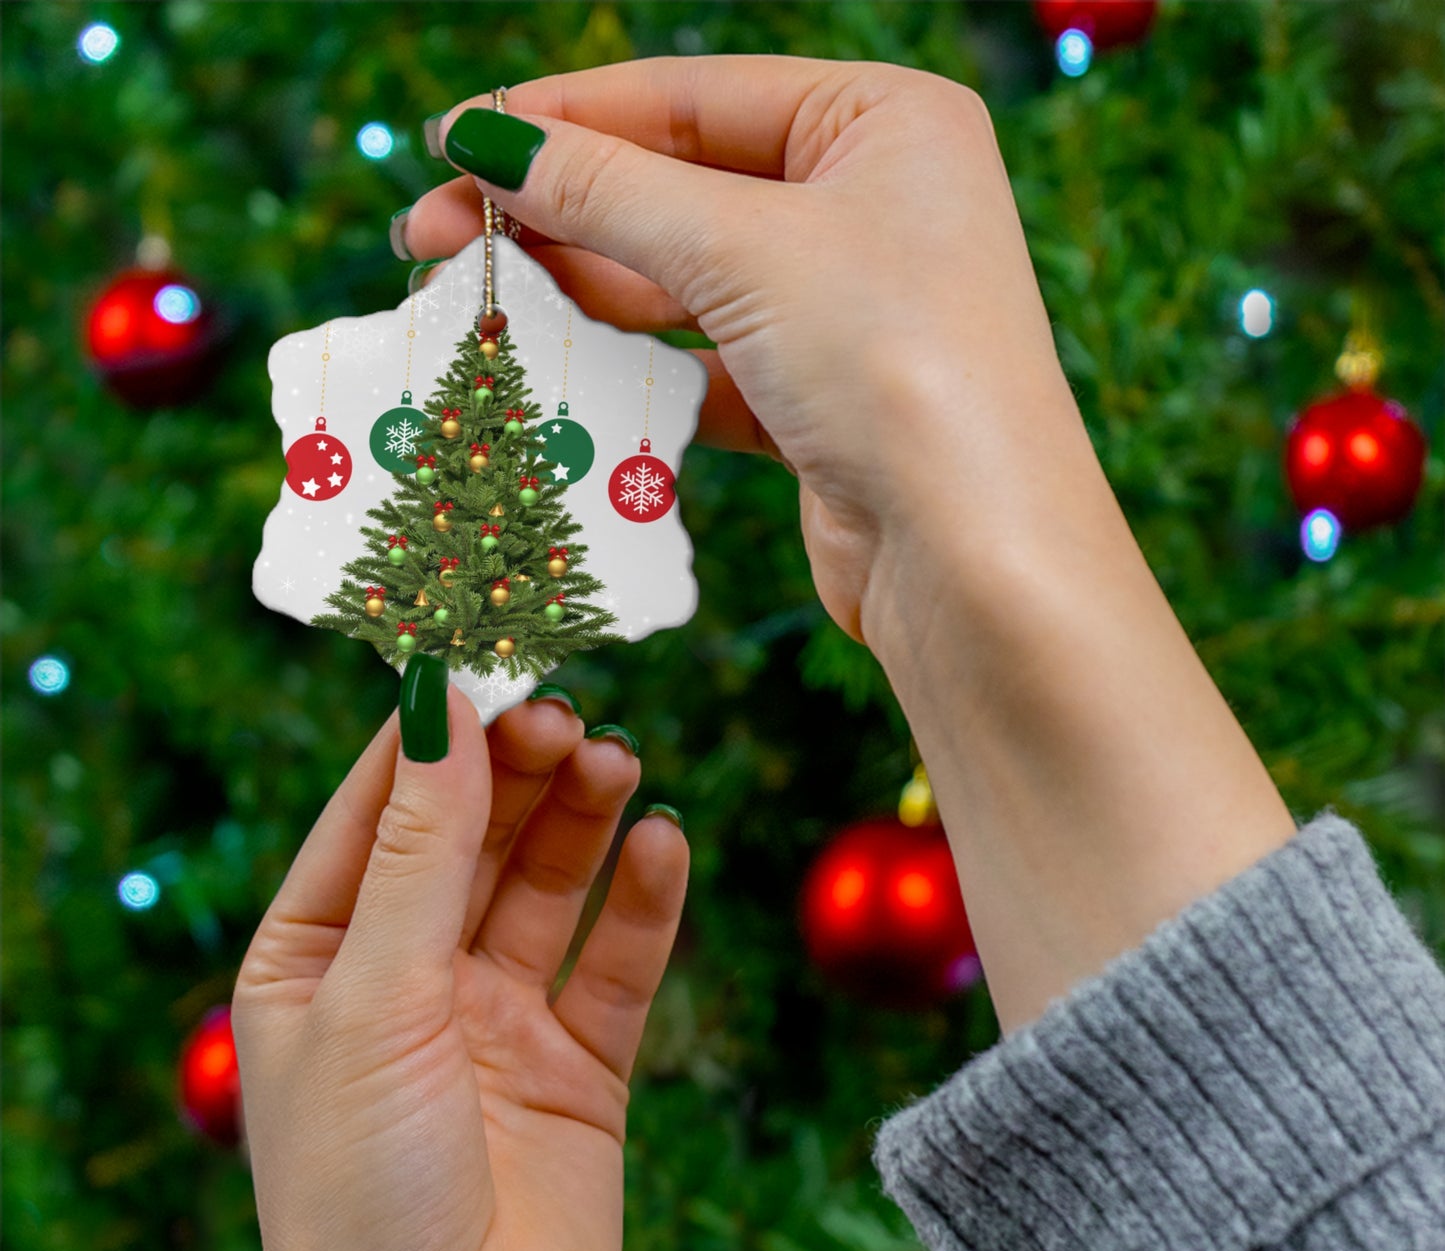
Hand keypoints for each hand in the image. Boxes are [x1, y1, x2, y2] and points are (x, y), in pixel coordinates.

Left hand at [232, 690, 686, 1250]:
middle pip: (474, 836)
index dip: (432, 732)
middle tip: (568, 708)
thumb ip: (420, 853)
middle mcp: (409, 979)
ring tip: (618, 760)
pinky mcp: (580, 1066)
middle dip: (519, 769)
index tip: (487, 649)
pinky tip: (665, 844)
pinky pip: (618, 962)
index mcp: (320, 958)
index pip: (378, 810)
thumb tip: (442, 707)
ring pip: (550, 885)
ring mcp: (498, 1021)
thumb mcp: (376, 1001)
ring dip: (584, 819)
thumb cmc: (362, 1198)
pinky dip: (644, 901)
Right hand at [405, 58, 1294, 1037]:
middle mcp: (871, 204)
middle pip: (680, 188)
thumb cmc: (894, 364)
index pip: (692, 96)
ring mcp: (846, 308)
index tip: (452, 142)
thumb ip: (608, 191)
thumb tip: (486, 140)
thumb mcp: (743, 251)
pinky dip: (633, 369)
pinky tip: (552, 371)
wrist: (974, 558)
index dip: (564, 118)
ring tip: (475, 300)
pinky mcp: (818, 401)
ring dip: (583, 291)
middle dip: (557, 211)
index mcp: (882, 122)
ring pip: (685, 282)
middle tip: (433, 236)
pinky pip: (704, 364)